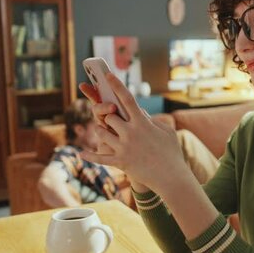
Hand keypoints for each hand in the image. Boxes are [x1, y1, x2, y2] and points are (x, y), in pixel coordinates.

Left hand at [79, 73, 191, 193]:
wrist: (171, 177)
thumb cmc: (172, 153)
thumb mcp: (167, 132)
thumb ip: (153, 121)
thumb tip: (141, 114)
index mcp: (142, 123)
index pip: (127, 99)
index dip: (117, 85)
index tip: (108, 75)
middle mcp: (131, 133)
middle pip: (109, 117)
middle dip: (109, 117)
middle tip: (111, 118)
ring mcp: (124, 148)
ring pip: (101, 133)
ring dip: (102, 132)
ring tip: (104, 133)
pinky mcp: (120, 162)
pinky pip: (100, 158)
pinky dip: (91, 155)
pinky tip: (81, 153)